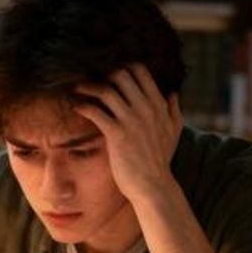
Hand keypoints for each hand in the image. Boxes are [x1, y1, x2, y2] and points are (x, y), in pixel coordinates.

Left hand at [73, 63, 182, 202]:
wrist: (153, 185)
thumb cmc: (160, 161)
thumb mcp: (174, 132)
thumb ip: (174, 110)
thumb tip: (173, 93)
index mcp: (158, 104)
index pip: (140, 71)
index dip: (122, 67)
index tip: (109, 73)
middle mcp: (145, 108)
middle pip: (121, 75)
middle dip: (103, 74)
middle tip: (90, 79)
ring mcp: (131, 120)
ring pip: (106, 90)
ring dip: (89, 87)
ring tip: (78, 89)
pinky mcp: (117, 134)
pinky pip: (96, 111)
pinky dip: (84, 106)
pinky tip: (77, 108)